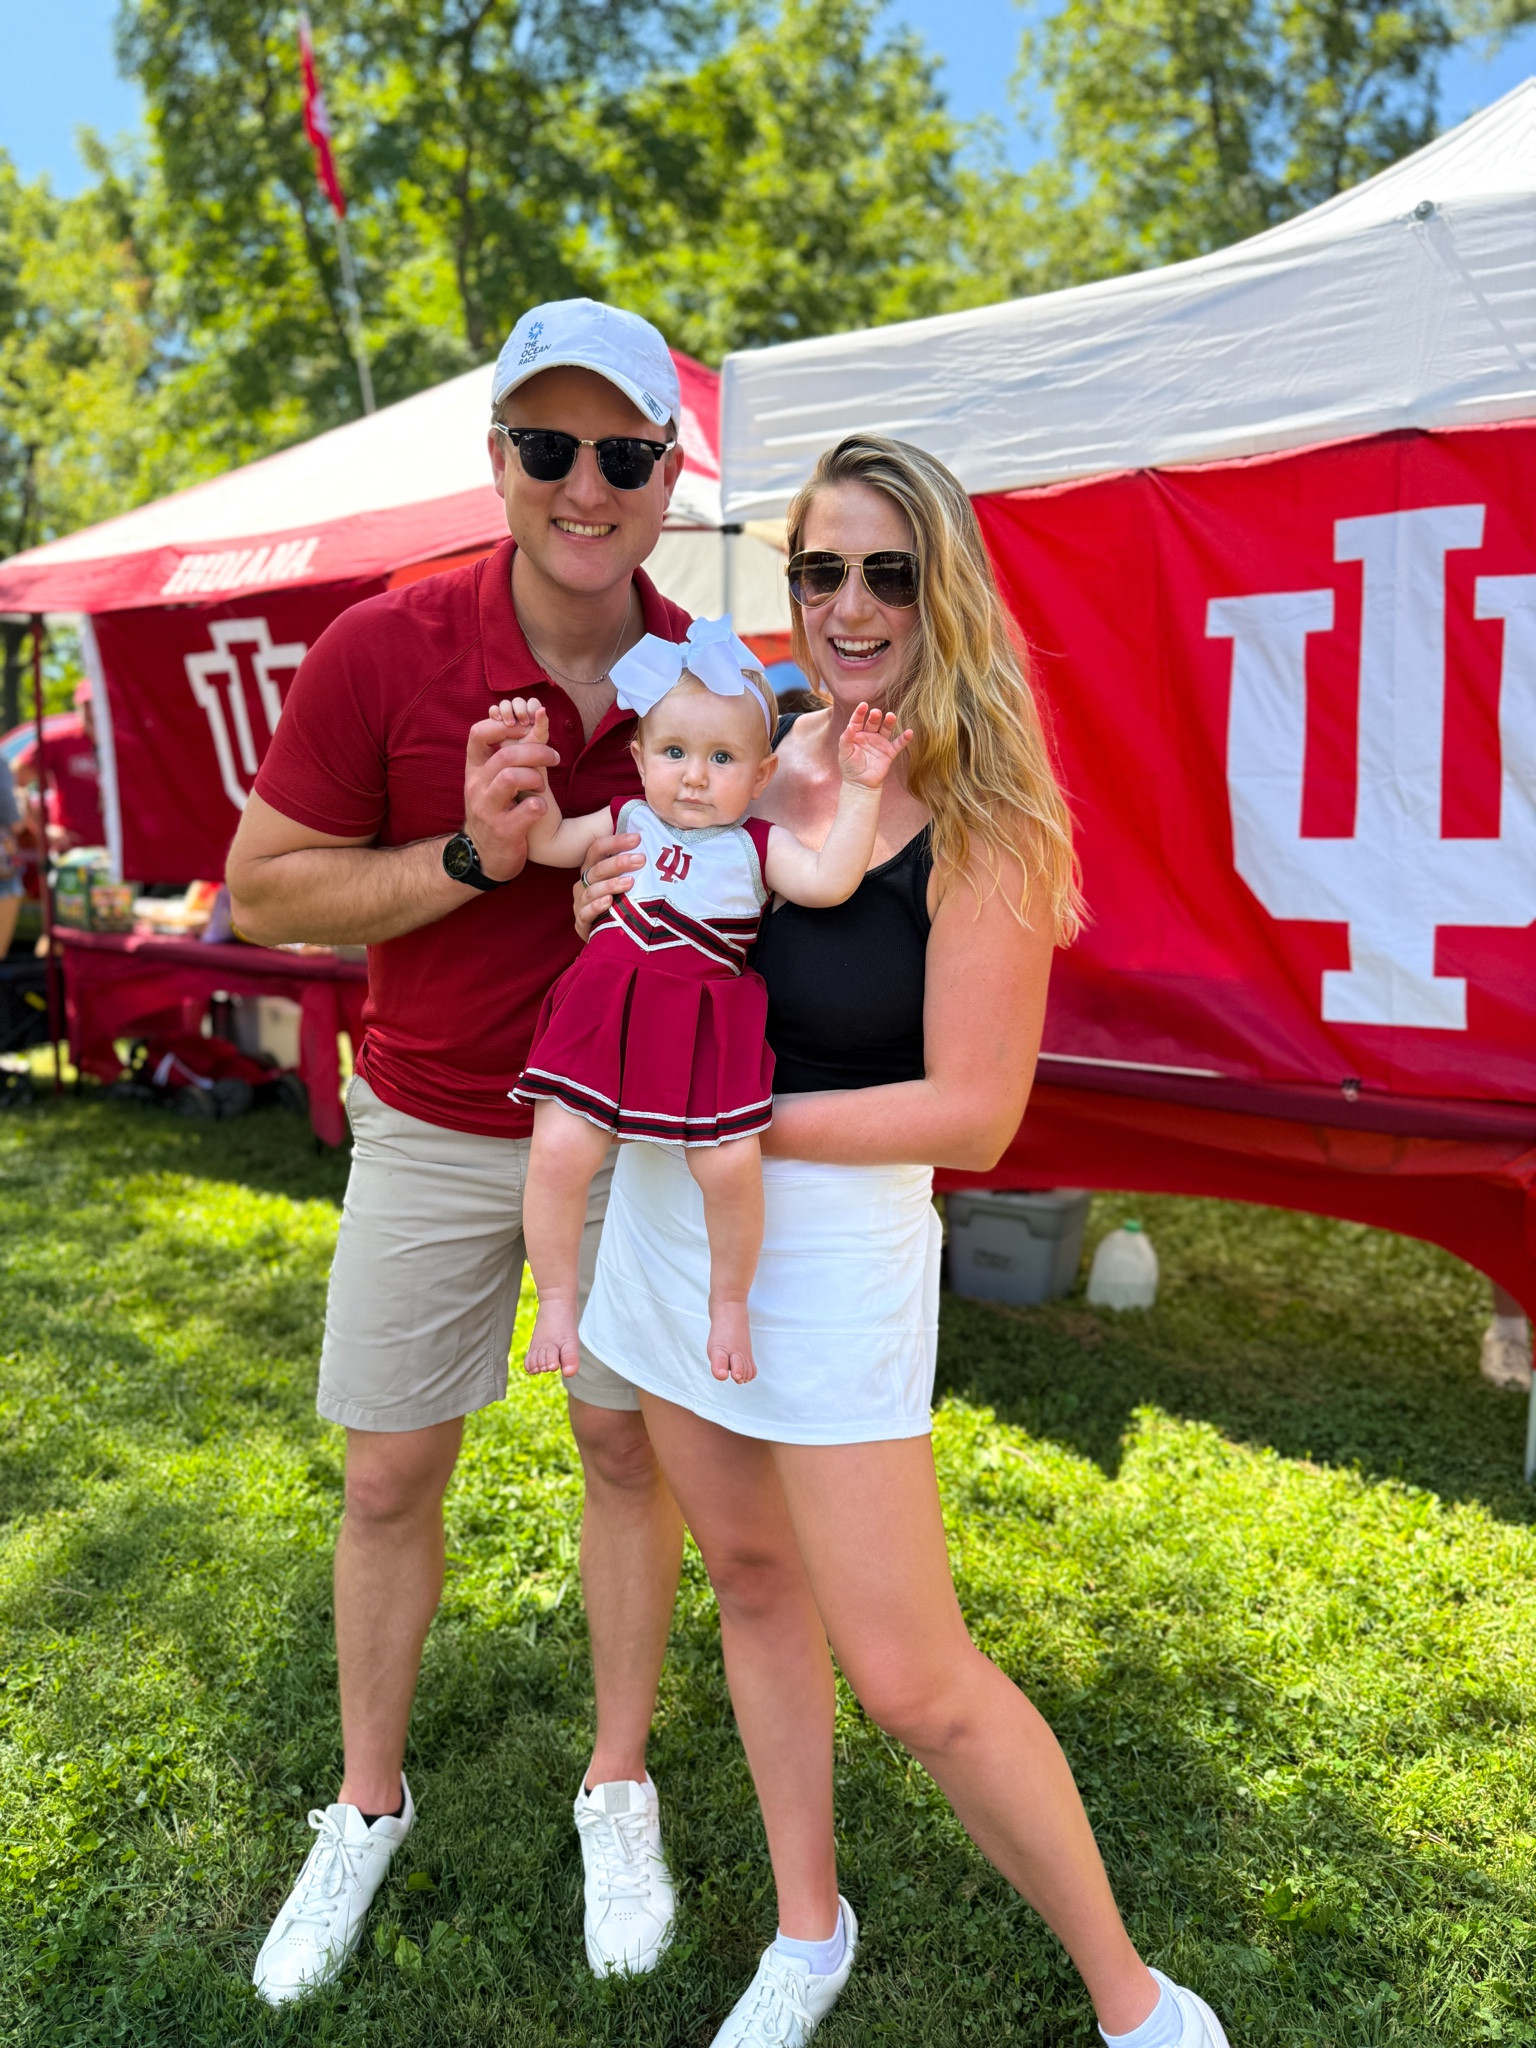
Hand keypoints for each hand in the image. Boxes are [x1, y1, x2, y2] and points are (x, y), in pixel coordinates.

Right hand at [462, 710, 559, 884]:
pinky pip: (528, 809)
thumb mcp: (491, 782)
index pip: (478, 733)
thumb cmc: (494, 811)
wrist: (482, 857)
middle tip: (555, 757)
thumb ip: (505, 756)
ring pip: (511, 777)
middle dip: (537, 751)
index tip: (527, 728)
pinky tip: (540, 809)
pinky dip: (540, 805)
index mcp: (474, 770)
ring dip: (535, 776)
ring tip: (542, 786)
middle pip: (505, 754)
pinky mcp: (504, 830)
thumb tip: (531, 721)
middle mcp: (476, 787)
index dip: (505, 725)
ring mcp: (488, 810)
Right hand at [489, 695, 548, 748]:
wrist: (516, 761)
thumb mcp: (539, 737)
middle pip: (518, 701)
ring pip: (505, 704)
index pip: (532, 702)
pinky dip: (495, 712)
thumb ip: (542, 723)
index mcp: (533, 714)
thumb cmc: (531, 749)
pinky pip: (493, 710)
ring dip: (507, 710)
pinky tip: (498, 720)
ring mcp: (507, 715)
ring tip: (510, 724)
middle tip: (522, 723)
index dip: (531, 708)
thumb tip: (543, 708)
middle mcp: (520, 712)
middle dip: (520, 710)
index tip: (531, 721)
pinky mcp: (496, 720)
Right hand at [572, 831, 642, 940]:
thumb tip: (656, 846)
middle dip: (619, 862)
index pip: (599, 848)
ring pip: (592, 890)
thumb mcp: (623, 881)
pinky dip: (596, 906)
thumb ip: (632, 866)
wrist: (605, 935)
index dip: (616, 842)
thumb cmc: (617, 902)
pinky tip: (609, 902)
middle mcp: (583, 883)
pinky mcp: (581, 922)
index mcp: (592, 868)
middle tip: (641, 860)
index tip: (637, 838)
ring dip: (611, 885)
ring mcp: (581, 902)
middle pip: (597, 868)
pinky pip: (586, 913)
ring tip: (630, 882)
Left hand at [837, 703, 912, 789]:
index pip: (858, 720)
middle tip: (876, 713)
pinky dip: (904, 738)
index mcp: (857, 734)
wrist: (860, 784)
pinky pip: (898, 743)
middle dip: (875, 716)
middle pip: (873, 722)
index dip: (860, 713)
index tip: (863, 705)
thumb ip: (846, 739)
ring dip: (889, 722)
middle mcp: (869, 736)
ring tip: (891, 716)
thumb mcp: (844, 753)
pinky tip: (909, 732)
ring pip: (886, 729)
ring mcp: (880, 743)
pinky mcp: (889, 752)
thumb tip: (849, 726)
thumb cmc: (850, 768)